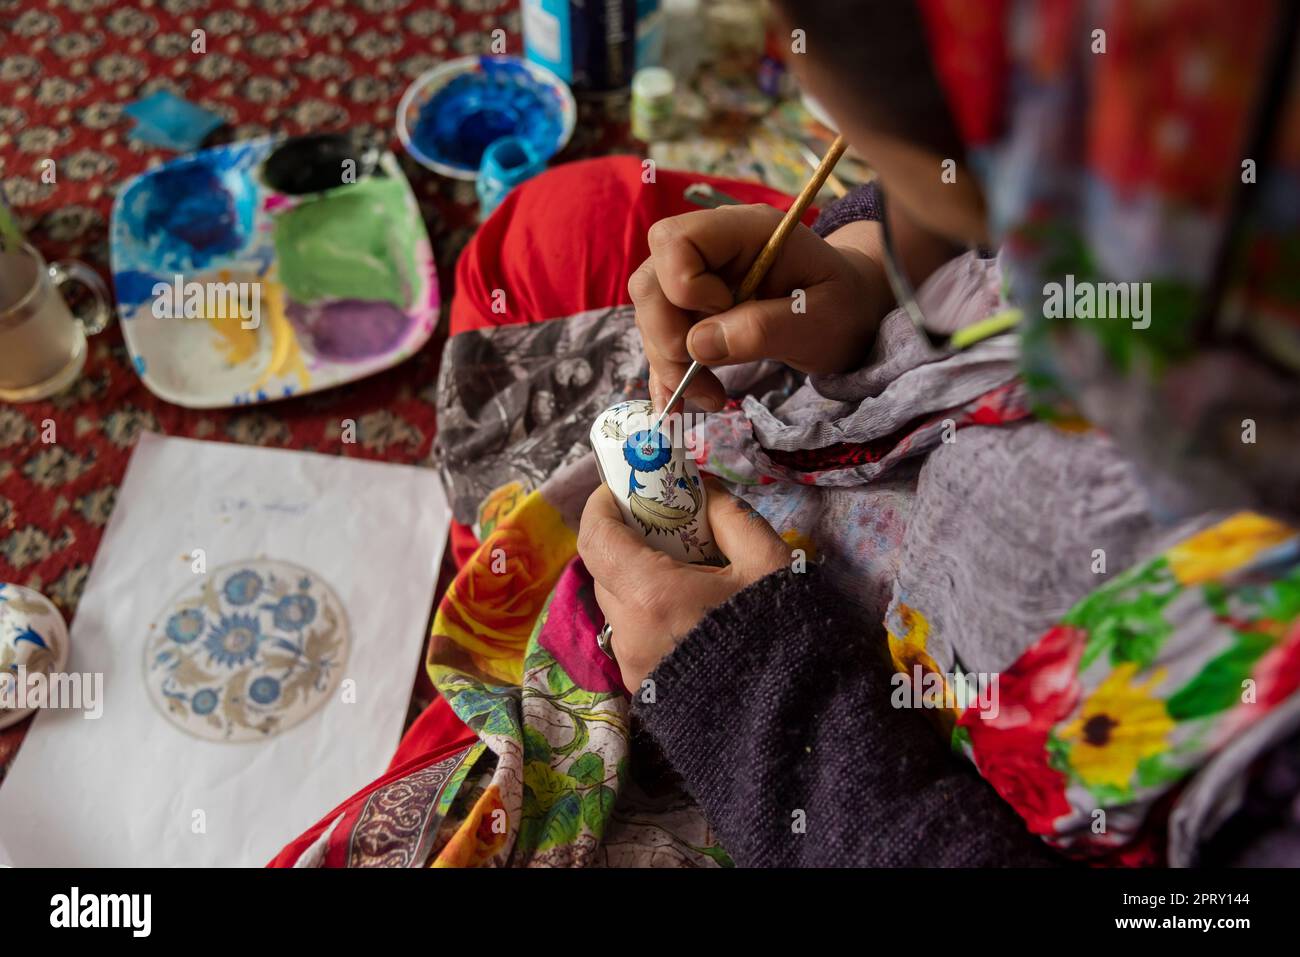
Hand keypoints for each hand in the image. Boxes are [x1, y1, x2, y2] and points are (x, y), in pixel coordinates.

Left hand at [577, 478, 791, 690]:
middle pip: (606, 570)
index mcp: (652, 595)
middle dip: (627, 541)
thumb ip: (730, 516)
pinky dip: (648, 614)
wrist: (792, 716)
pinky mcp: (641, 688)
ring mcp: (631, 665)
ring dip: (638, 580)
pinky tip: (689, 614)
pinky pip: (632, 636)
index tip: (622, 489)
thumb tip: (703, 491)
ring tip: (685, 574)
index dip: (602, 506)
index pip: (596, 538)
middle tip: (665, 526)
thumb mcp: (767, 562)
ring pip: (618, 606)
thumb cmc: (781, 634)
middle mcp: (629, 631)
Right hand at [628, 205, 889, 411]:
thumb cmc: (844, 307)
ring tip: (712, 396)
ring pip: (651, 314)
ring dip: (669, 362)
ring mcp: (700, 279)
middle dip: (665, 335)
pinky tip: (682, 400)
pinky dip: (666, 373)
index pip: (676, 240)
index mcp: (745, 231)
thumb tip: (697, 346)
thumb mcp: (821, 321)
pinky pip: (661, 336)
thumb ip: (764, 329)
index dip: (684, 287)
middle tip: (702, 375)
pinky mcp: (695, 311)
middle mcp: (713, 249)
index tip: (724, 315)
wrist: (851, 312)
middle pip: (650, 280)